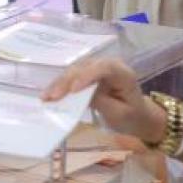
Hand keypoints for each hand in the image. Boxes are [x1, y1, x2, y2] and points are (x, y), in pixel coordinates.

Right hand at [42, 58, 166, 144]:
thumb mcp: (119, 114)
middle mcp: (108, 65)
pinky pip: (71, 77)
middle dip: (67, 81)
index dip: (88, 75)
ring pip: (74, 71)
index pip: (105, 68)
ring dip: (59, 83)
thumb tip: (80, 95)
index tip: (73, 90)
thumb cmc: (131, 116)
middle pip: (85, 67)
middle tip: (52, 97)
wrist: (137, 116)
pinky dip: (59, 86)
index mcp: (123, 73)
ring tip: (45, 97)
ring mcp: (96, 68)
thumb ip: (102, 102)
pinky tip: (47, 95)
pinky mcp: (87, 74)